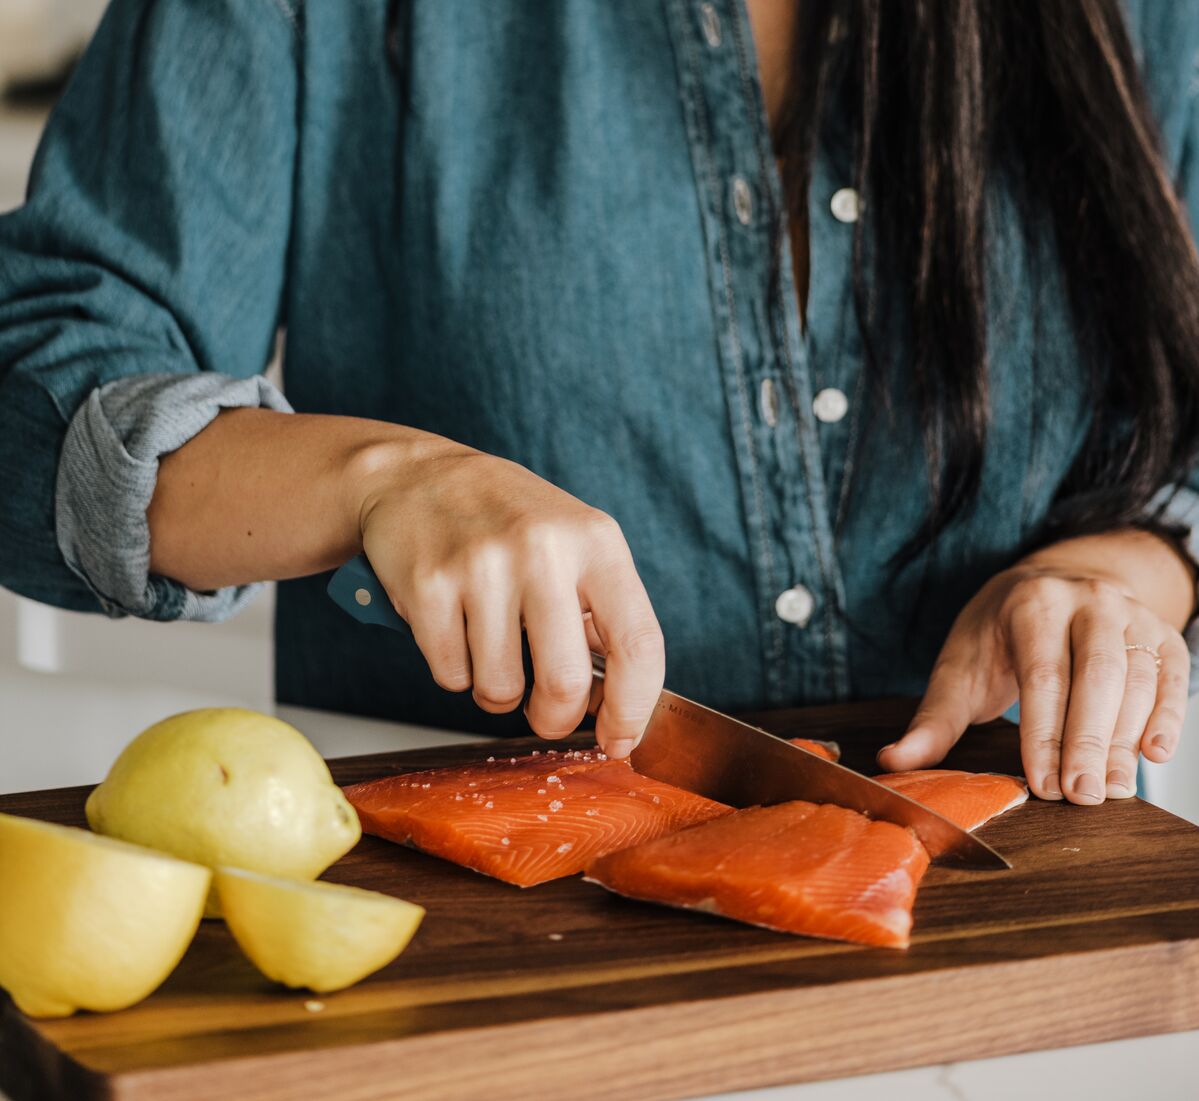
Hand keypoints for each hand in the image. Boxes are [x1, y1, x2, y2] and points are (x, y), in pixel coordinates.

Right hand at [355, 437, 664, 757]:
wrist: (418, 476)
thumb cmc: (508, 520)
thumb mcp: (574, 544)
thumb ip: (601, 616)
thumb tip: (614, 708)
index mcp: (596, 542)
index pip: (639, 643)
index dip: (634, 708)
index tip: (620, 740)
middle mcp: (544, 550)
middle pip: (565, 683)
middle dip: (555, 718)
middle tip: (545, 714)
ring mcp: (483, 566)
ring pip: (500, 689)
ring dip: (497, 691)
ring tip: (491, 646)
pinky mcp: (429, 586)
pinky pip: (451, 676)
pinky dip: (455, 670)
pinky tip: (455, 626)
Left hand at [877, 550, 1190, 804]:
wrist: (1049, 584)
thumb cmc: (998, 637)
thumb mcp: (959, 668)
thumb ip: (932, 719)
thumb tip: (892, 760)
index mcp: (1030, 604)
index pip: (1041, 675)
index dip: (1043, 733)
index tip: (1042, 785)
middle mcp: (1087, 600)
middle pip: (1096, 675)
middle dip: (1088, 741)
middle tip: (1082, 796)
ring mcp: (1129, 612)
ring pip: (1137, 678)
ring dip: (1125, 739)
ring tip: (1111, 789)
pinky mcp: (1160, 631)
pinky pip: (1171, 675)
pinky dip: (1169, 715)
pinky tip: (1153, 753)